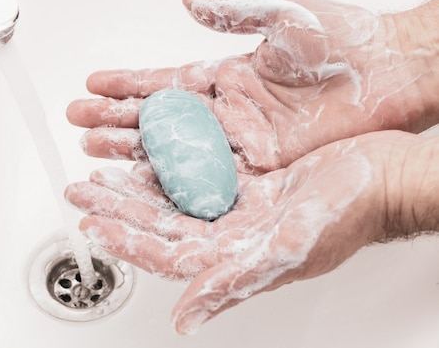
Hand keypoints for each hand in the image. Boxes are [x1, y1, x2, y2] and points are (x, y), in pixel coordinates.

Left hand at [65, 130, 438, 334]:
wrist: (383, 177)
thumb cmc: (347, 217)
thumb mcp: (287, 252)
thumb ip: (230, 283)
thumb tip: (184, 319)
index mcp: (233, 253)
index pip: (164, 251)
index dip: (124, 238)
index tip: (89, 223)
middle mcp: (228, 227)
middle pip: (158, 218)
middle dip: (116, 205)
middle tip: (80, 189)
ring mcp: (235, 198)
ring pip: (171, 189)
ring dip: (135, 177)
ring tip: (100, 164)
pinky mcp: (245, 172)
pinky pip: (195, 163)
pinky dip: (167, 154)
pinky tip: (146, 144)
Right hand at [67, 0, 438, 172]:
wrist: (392, 74)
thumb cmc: (344, 40)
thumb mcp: (281, 16)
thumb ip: (231, 11)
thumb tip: (187, 0)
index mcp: (226, 74)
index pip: (164, 82)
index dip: (127, 84)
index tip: (92, 84)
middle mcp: (226, 111)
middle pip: (160, 121)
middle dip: (115, 120)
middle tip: (78, 124)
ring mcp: (241, 142)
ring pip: (176, 152)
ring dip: (135, 153)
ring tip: (95, 154)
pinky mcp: (261, 167)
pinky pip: (210, 178)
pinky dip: (177, 182)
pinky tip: (145, 184)